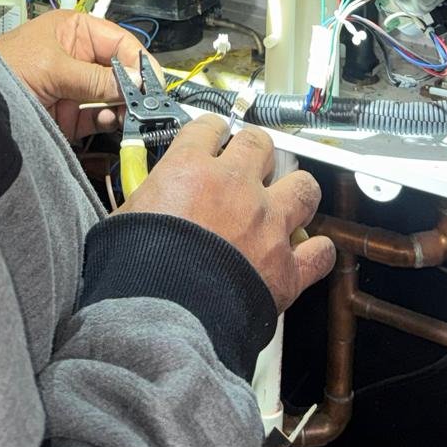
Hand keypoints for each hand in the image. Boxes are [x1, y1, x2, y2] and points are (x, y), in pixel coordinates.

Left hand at [0, 10, 149, 141]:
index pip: (119, 41)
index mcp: (75, 31)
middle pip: (120, 70)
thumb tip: (133, 83)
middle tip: (149, 100)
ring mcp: (75, 88)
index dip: (138, 59)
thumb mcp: (52, 67)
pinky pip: (99, 118)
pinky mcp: (70, 116)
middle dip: (135, 85)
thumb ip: (94, 78)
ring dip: (125, 105)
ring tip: (134, 113)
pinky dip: (109, 121)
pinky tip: (112, 121)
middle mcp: (79, 58)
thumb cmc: (1, 68)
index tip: (153, 79)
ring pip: (113, 96)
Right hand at [120, 115, 334, 311]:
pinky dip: (316, 252)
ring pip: (303, 186)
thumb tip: (149, 198)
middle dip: (255, 153)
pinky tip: (308, 253)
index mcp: (191, 169)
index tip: (213, 139)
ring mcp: (267, 224)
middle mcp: (236, 186)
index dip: (212, 131)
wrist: (162, 319)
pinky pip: (320, 251)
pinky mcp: (286, 268)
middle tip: (249, 168)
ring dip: (295, 192)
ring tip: (286, 202)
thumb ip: (148, 197)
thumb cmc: (135, 271)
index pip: (209, 127)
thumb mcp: (127, 217)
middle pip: (260, 144)